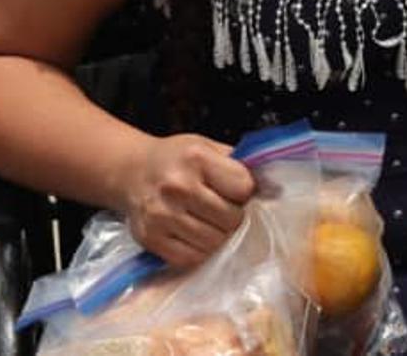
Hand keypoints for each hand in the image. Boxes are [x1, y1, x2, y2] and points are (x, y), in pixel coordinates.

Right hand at [115, 134, 255, 268]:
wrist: (131, 172)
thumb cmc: (178, 159)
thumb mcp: (208, 147)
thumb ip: (240, 164)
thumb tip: (275, 189)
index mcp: (196, 159)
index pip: (242, 188)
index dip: (246, 193)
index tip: (239, 192)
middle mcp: (177, 187)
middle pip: (230, 218)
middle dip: (236, 217)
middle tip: (228, 212)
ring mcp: (161, 216)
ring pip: (213, 242)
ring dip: (221, 237)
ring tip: (214, 224)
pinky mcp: (150, 239)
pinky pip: (190, 258)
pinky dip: (201, 252)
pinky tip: (199, 237)